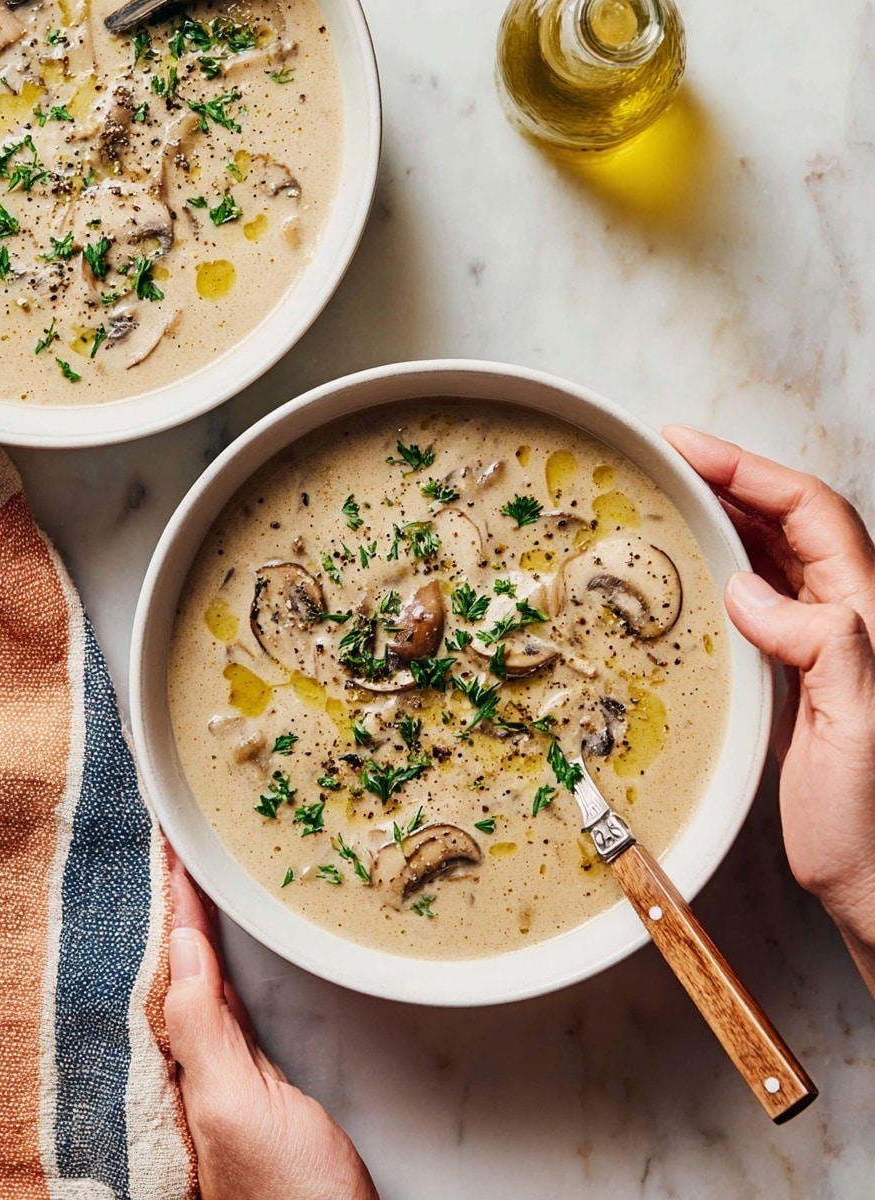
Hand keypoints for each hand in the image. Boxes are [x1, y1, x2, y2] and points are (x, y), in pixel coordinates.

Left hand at [163, 850, 379, 1199]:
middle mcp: (201, 1061)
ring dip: (200, 928)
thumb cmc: (286, 1193)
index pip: (175, 960)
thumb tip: (182, 947)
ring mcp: (232, 1069)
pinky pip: (234, 1002)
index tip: (171, 848)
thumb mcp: (235, 1103)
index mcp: (185, 1061)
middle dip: (178, 904)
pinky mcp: (265, 1079)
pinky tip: (224, 950)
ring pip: (208, 979)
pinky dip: (227, 964)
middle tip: (176, 846)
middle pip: (184, 963)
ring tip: (193, 878)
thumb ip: (202, 1027)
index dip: (174, 901)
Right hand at [663, 426, 874, 990]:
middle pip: (789, 521)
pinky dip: (719, 573)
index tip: (688, 449)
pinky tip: (690, 574)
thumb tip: (749, 590)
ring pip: (771, 557)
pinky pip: (754, 602)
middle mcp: (845, 618)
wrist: (874, 881)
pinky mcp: (792, 674)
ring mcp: (817, 645)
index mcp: (865, 616)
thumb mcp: (856, 728)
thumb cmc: (871, 819)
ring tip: (670, 499)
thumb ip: (821, 646)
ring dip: (723, 520)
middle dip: (730, 481)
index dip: (750, 471)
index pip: (810, 513)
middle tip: (667, 461)